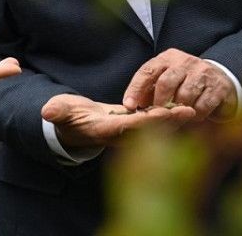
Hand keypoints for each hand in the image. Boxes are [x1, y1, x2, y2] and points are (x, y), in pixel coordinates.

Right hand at [41, 93, 195, 148]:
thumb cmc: (65, 118)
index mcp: (106, 131)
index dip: (148, 121)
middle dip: (170, 121)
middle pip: (149, 130)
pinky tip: (183, 107)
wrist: (71, 126)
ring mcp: (129, 132)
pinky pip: (154, 122)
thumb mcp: (60, 113)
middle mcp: (121, 135)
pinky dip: (168, 116)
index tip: (165, 115)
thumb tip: (47, 112)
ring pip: (156, 127)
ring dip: (174, 120)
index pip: (130, 126)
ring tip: (194, 108)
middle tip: (191, 111)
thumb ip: (57, 112)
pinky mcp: (133, 125)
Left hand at [122, 49, 237, 119]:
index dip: (136, 89)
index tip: (129, 105)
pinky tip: (193, 116)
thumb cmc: (185, 82)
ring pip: (184, 95)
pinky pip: (202, 105)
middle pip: (165, 83)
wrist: (220, 78)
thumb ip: (149, 90)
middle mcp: (185, 61)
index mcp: (167, 58)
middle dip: (158, 103)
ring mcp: (203, 72)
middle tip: (156, 116)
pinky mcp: (218, 86)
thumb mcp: (166, 80)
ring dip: (178, 111)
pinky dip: (195, 115)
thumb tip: (131, 105)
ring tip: (176, 116)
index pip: (147, 71)